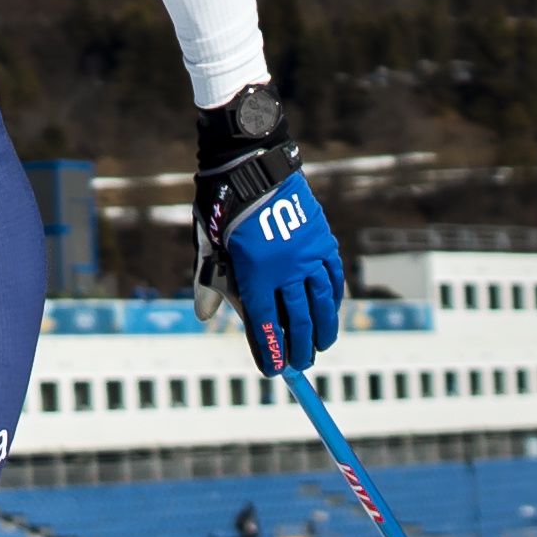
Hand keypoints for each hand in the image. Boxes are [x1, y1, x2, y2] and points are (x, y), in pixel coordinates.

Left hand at [195, 84, 342, 373]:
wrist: (252, 166)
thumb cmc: (222, 206)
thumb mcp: (209, 245)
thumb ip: (209, 283)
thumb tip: (203, 316)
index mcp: (256, 273)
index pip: (266, 324)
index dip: (271, 349)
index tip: (275, 370)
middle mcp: (286, 268)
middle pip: (298, 318)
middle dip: (299, 346)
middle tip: (301, 365)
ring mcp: (308, 254)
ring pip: (322, 301)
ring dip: (323, 327)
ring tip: (323, 345)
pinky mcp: (322, 239)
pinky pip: (332, 276)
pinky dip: (333, 296)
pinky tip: (332, 309)